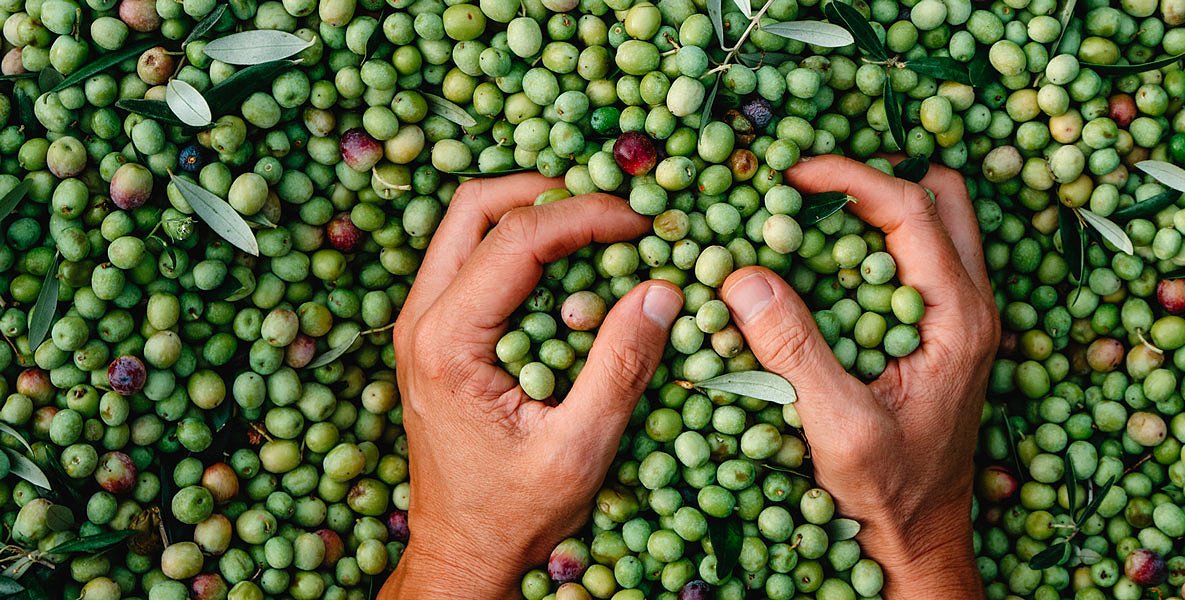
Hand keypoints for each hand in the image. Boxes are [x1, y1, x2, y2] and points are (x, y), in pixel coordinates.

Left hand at [381, 175, 683, 598]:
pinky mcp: (434, 336)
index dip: (586, 215)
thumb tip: (662, 291)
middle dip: (548, 192)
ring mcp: (420, 325)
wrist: (462, 551)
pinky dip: (518, 245)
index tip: (641, 222)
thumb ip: (620, 367)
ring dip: (530, 213)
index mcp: (448, 342)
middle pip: (475, 207)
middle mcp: (420, 321)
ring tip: (594, 228)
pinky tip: (567, 267)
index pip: (518, 237)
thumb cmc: (515, 512)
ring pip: (467, 227)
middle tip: (611, 209)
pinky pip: (469, 261)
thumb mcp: (580, 448)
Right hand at [717, 155, 997, 596]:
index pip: (911, 209)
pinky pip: (920, 260)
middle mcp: (973, 306)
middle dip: (878, 174)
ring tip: (816, 209)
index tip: (791, 174)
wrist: (922, 538)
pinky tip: (829, 260)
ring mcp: (963, 318)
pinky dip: (879, 240)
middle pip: (942, 197)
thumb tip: (744, 278)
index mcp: (960, 318)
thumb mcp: (837, 427)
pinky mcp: (944, 333)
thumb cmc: (889, 492)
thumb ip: (794, 350)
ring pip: (938, 223)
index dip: (850, 176)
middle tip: (811, 183)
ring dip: (883, 203)